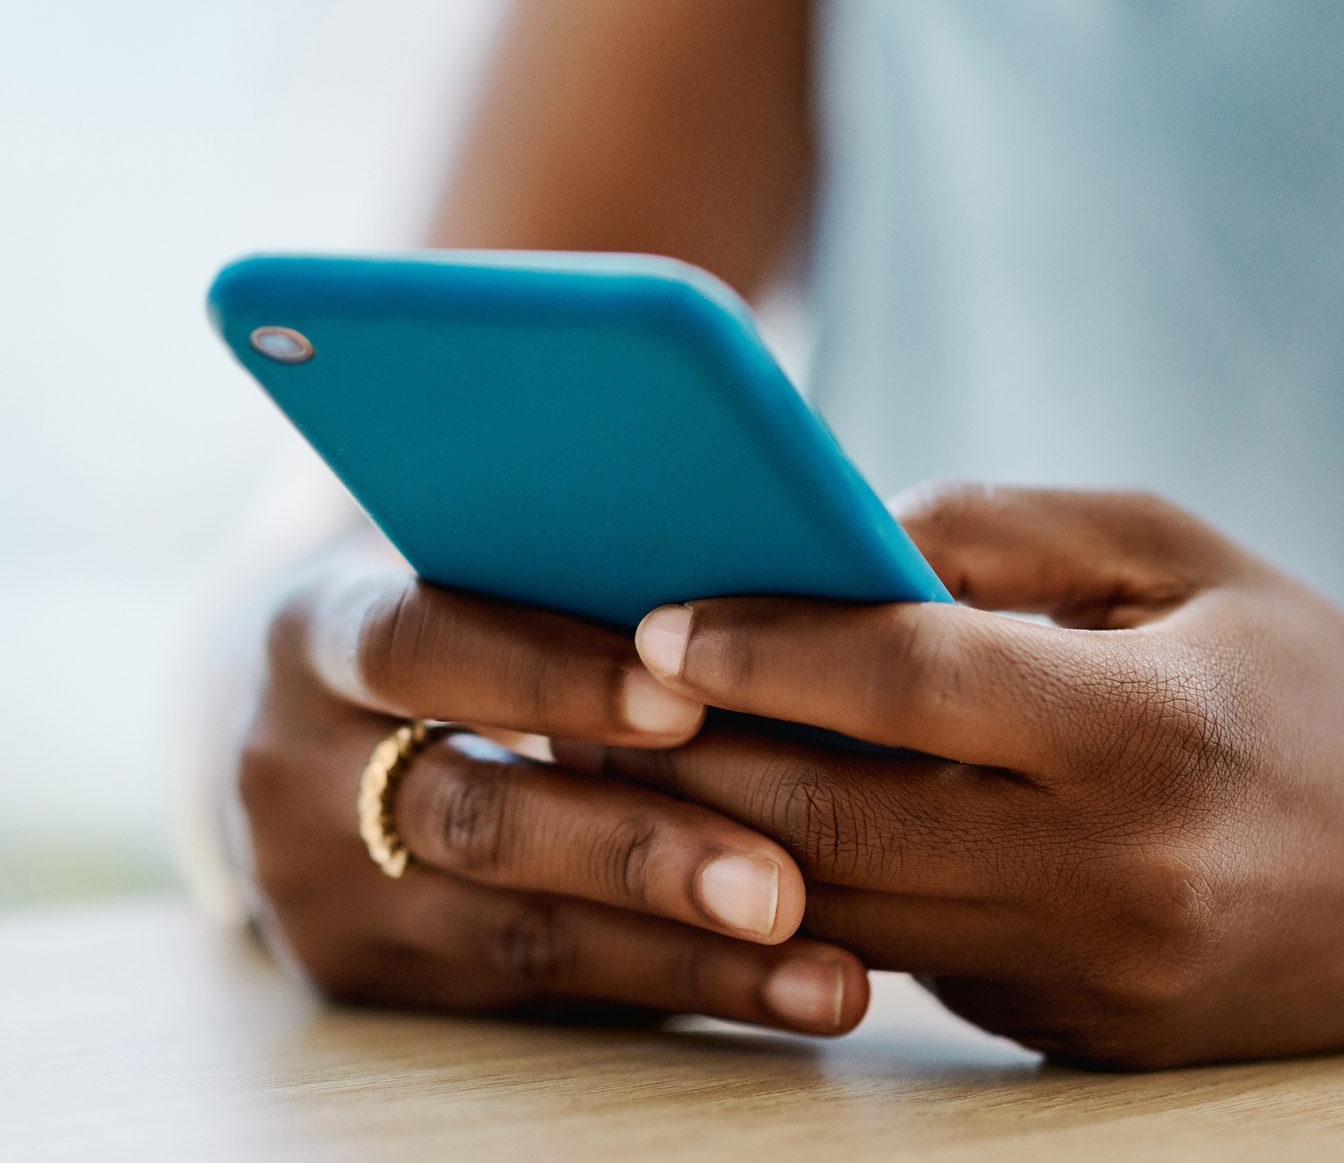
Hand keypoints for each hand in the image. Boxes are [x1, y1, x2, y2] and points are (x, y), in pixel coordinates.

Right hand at [230, 540, 867, 1034]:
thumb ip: (578, 578)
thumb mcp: (473, 573)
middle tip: (778, 885)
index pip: (420, 643)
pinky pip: (545, 992)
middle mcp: (295, 769)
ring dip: (690, 956)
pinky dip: (677, 986)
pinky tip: (784, 988)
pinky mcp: (374, 980)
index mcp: (317, 632)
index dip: (550, 674)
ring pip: (522, 933)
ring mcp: (326, 892)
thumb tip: (792, 583)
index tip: (686, 699)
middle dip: (639, 852)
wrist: (320, 732)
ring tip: (826, 976)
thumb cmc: (462, 618)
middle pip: (475, 816)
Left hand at [589, 485, 1343, 1067]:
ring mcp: (1096, 981)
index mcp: (1152, 732)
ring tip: (638, 769)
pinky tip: (766, 833)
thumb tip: (837, 543)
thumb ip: (1006, 536)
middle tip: (590, 703)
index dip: (766, 647)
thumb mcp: (1185, 559)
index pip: (910, 687)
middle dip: (692, 764)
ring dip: (725, 846)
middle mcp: (1120, 877)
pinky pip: (914, 962)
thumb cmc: (1312, 680)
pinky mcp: (1080, 1039)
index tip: (655, 619)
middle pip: (838, 824)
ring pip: (850, 915)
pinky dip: (827, 897)